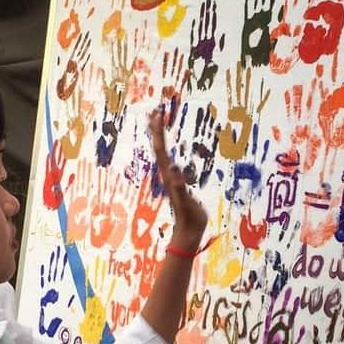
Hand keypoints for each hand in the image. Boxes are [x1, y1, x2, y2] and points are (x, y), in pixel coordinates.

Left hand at [150, 103, 208, 251]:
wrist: (188, 232)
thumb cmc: (188, 217)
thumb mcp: (185, 201)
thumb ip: (179, 185)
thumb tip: (173, 169)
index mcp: (168, 175)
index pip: (160, 149)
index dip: (158, 131)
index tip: (158, 114)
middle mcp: (167, 174)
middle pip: (159, 148)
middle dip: (156, 129)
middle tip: (155, 111)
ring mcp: (171, 179)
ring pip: (163, 154)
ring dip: (161, 138)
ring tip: (159, 124)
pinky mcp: (178, 183)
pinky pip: (171, 162)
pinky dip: (170, 152)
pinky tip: (171, 152)